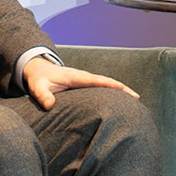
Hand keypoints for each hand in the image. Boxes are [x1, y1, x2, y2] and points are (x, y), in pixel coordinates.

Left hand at [22, 57, 138, 109]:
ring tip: (133, 103)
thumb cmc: (39, 79)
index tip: (126, 92)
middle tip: (138, 99)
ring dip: (119, 92)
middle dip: (123, 90)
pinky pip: (101, 90)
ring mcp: (85, 82)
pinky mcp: (84, 87)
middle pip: (108, 83)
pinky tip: (118, 104)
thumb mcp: (38, 87)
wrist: (38, 70)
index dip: (113, 86)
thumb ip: (43, 96)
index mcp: (77, 77)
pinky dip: (112, 94)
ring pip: (106, 86)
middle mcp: (84, 78)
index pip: (99, 81)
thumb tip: (50, 106)